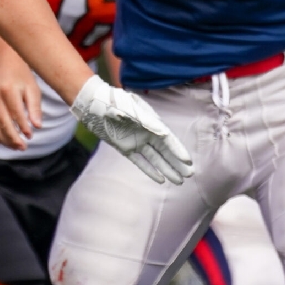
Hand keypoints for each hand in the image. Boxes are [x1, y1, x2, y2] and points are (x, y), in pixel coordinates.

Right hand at [0, 56, 43, 150]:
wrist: (5, 64)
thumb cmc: (22, 78)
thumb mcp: (33, 89)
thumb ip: (35, 108)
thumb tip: (37, 126)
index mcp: (7, 89)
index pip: (15, 113)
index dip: (22, 127)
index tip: (30, 136)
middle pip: (2, 122)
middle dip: (13, 138)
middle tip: (23, 147)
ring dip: (3, 140)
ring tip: (15, 147)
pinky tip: (2, 142)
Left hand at [71, 75, 192, 184]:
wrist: (95, 103)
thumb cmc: (114, 102)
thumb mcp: (130, 108)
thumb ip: (145, 120)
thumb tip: (162, 132)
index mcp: (150, 122)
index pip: (168, 139)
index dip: (178, 150)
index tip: (188, 161)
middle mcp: (146, 133)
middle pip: (165, 151)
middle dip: (177, 163)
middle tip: (190, 175)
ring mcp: (136, 141)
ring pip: (155, 158)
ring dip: (167, 169)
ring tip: (179, 181)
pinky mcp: (125, 148)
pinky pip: (140, 161)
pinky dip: (149, 170)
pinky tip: (160, 180)